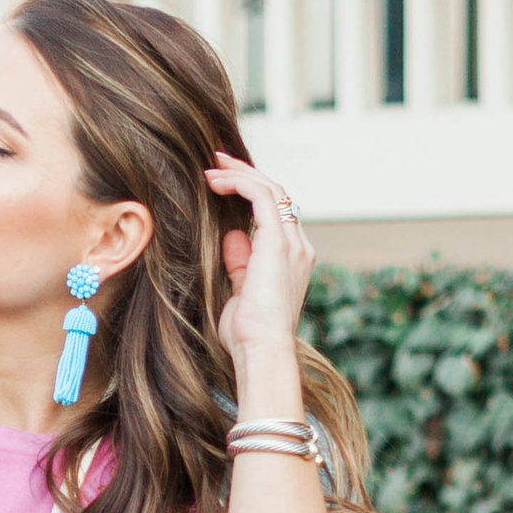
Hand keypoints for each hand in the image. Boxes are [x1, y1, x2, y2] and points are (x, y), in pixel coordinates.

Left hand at [206, 156, 311, 385]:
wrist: (262, 351)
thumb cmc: (248, 333)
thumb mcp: (240, 290)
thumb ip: (240, 261)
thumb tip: (233, 235)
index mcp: (292, 258)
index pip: (276, 212)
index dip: (250, 190)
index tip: (222, 181)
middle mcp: (298, 247)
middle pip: (277, 194)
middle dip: (246, 173)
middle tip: (217, 162)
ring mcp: (293, 244)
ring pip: (272, 189)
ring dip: (241, 173)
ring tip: (214, 167)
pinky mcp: (279, 243)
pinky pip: (262, 197)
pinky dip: (239, 184)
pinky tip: (216, 183)